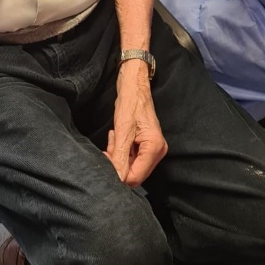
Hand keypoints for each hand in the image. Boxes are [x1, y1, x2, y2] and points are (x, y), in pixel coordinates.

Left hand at [104, 64, 167, 185]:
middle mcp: (158, 151)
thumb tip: (117, 178)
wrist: (134, 86)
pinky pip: (132, 157)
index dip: (119, 173)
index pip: (136, 177)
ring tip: (113, 137)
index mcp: (155, 148)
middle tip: (108, 147)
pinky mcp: (146, 145)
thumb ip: (120, 156)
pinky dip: (121, 150)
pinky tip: (117, 136)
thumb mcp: (122, 131)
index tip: (106, 159)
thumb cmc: (130, 103)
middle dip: (118, 163)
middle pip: (134, 173)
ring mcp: (153, 148)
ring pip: (131, 165)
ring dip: (118, 156)